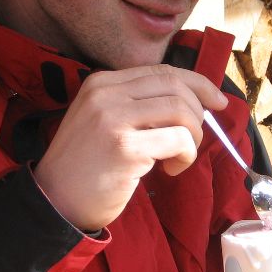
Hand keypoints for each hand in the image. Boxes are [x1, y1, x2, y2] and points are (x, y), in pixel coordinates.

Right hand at [34, 65, 227, 231]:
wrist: (55, 200)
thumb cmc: (86, 166)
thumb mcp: (105, 121)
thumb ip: (138, 105)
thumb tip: (195, 101)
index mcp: (103, 82)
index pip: (162, 71)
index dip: (197, 84)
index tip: (216, 102)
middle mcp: (106, 93)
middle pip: (175, 86)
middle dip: (198, 112)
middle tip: (194, 139)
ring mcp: (114, 118)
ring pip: (181, 110)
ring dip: (192, 137)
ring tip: (178, 158)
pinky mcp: (125, 147)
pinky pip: (178, 140)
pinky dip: (186, 155)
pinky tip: (171, 169)